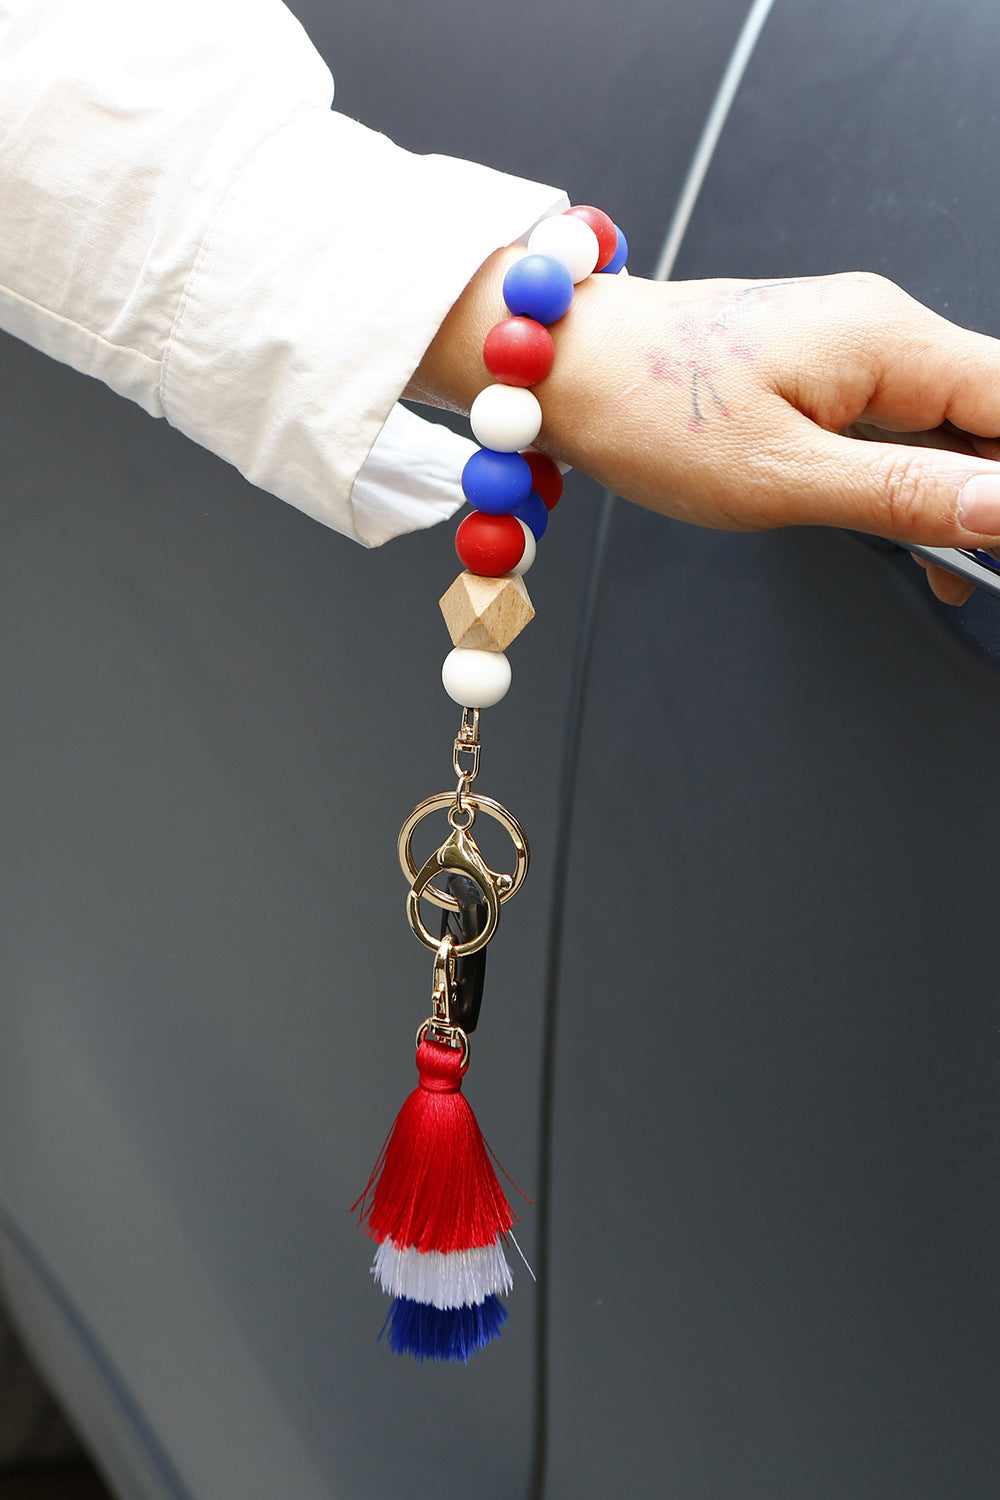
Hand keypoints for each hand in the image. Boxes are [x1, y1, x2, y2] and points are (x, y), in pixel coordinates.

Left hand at [409, 253, 999, 604]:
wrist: (564, 367)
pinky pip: (899, 425)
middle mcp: (881, 330)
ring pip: (948, 424)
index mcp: (888, 340)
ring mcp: (850, 348)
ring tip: (956, 570)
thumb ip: (903, 493)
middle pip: (991, 411)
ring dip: (960, 496)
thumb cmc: (648, 410)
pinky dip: (913, 481)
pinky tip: (915, 540)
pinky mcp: (820, 371)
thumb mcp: (780, 475)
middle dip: (994, 495)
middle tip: (978, 568)